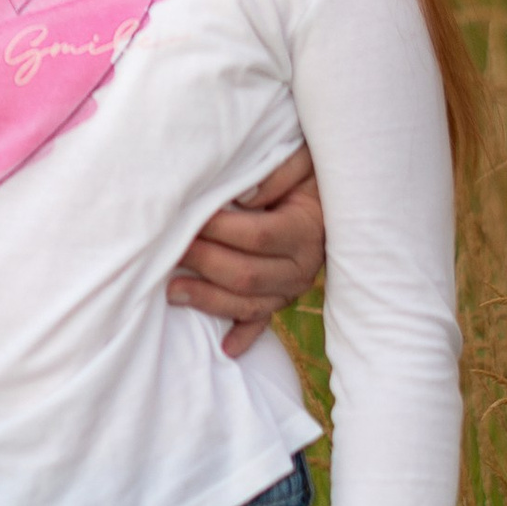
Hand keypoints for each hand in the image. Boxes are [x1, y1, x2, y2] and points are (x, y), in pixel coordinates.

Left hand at [169, 142, 324, 355]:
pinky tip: (225, 347)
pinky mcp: (282, 297)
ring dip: (209, 300)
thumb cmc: (308, 169)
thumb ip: (276, 173)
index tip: (188, 217)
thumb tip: (244, 198)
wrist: (336, 189)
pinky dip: (244, 335)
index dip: (219, 230)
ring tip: (172, 290)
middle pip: (248, 275)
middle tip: (170, 249)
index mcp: (306, 229)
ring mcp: (293, 287)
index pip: (256, 237)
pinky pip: (262, 321)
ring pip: (250, 303)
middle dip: (204, 263)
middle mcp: (304, 265)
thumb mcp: (301, 158)